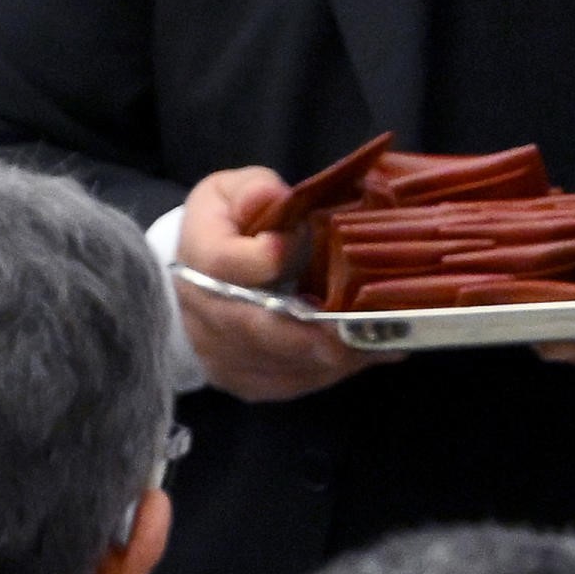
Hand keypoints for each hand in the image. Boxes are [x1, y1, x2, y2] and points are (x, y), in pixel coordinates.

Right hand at [175, 168, 387, 402]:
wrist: (196, 282)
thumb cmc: (226, 229)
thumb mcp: (231, 192)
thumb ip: (253, 190)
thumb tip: (272, 196)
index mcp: (197, 255)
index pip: (222, 264)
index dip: (260, 259)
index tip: (290, 248)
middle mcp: (202, 314)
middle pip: (255, 328)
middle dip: (309, 333)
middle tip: (354, 329)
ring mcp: (222, 355)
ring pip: (280, 364)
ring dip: (332, 355)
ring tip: (378, 339)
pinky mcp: (244, 381)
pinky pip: (291, 383)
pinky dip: (331, 370)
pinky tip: (365, 353)